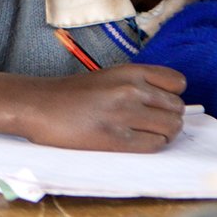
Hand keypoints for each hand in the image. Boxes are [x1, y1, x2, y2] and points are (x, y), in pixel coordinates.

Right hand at [20, 65, 186, 151]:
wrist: (39, 105)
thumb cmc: (72, 93)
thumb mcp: (108, 78)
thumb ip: (137, 85)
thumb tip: (167, 105)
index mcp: (128, 71)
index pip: (177, 82)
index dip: (172, 94)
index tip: (159, 102)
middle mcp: (130, 89)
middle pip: (177, 108)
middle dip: (168, 117)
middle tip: (148, 122)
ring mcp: (124, 113)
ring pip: (172, 128)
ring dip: (162, 134)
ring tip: (142, 132)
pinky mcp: (117, 138)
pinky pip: (155, 145)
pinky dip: (150, 145)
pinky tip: (132, 140)